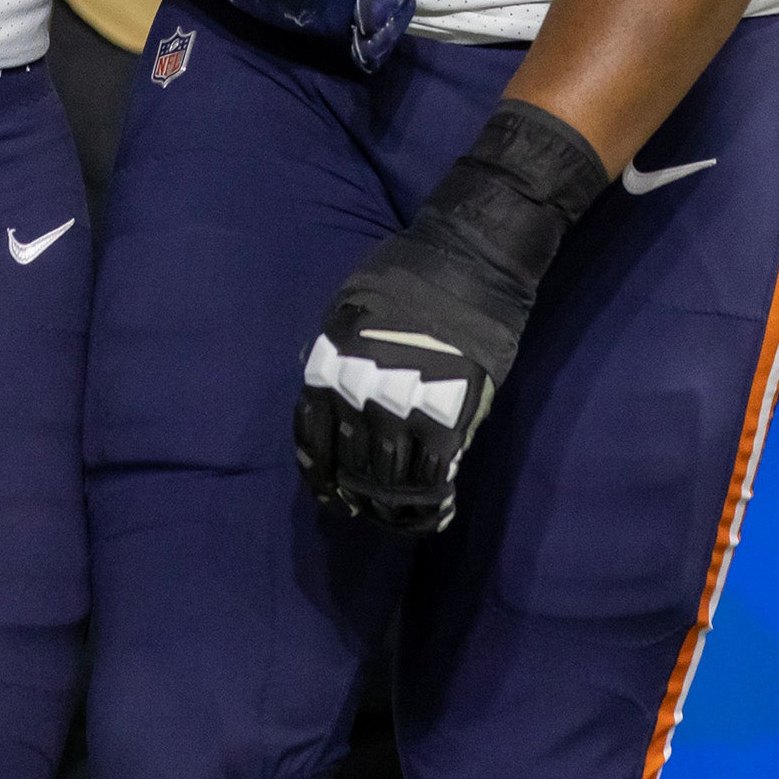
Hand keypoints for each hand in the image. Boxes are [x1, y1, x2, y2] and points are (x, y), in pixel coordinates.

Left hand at [296, 100, 606, 532]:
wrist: (468, 262)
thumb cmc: (408, 279)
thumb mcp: (349, 314)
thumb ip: (340, 361)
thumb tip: (334, 405)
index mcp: (329, 364)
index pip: (311, 437)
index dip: (319, 473)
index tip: (328, 492)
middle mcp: (356, 390)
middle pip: (349, 464)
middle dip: (356, 495)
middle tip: (367, 510)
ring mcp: (400, 404)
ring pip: (386, 478)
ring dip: (391, 506)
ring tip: (399, 516)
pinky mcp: (445, 413)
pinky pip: (431, 475)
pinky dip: (431, 502)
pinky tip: (436, 511)